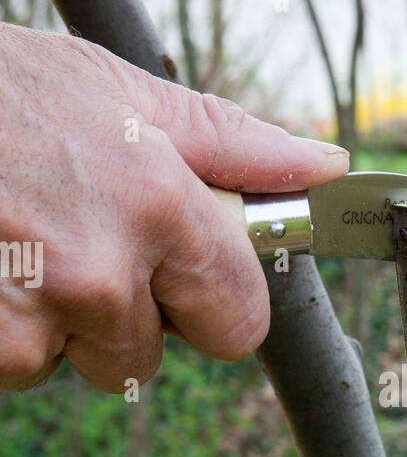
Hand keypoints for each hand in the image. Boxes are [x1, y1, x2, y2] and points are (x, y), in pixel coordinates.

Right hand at [0, 22, 348, 392]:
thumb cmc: (4, 89)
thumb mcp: (123, 95)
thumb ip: (232, 145)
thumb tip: (323, 164)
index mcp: (163, 208)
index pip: (238, 324)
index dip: (207, 306)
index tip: (177, 279)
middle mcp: (106, 273)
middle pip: (147, 358)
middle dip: (118, 316)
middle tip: (68, 242)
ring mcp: (36, 315)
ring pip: (71, 365)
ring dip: (50, 325)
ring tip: (15, 244)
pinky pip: (14, 367)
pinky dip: (1, 331)